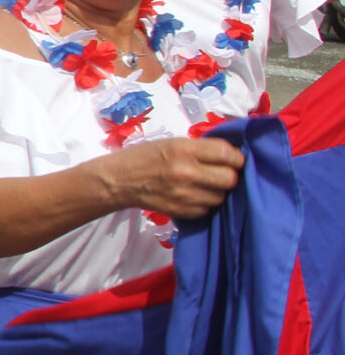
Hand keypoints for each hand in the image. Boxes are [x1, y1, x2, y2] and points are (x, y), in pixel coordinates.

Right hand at [110, 137, 244, 219]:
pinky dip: (205, 203)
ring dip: (218, 191)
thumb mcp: (172, 143)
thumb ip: (201, 149)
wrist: (118, 181)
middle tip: (222, 172)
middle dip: (230, 175)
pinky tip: (194, 195)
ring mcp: (184, 195)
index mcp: (184, 150)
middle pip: (230, 179)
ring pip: (221, 197)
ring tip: (206, 185)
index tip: (234, 159)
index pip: (228, 154)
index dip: (236, 157)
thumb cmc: (144, 157)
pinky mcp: (181, 211)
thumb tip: (231, 155)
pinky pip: (207, 209)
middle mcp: (187, 173)